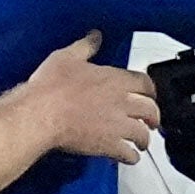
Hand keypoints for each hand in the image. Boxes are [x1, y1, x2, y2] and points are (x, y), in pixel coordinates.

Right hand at [6, 42, 165, 165]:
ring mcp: (118, 125)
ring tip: (141, 143)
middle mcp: (122, 102)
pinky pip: (128, 154)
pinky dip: (131, 157)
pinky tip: (129, 158)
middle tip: (151, 121)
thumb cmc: (51, 86)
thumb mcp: (67, 57)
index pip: (146, 83)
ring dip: (144, 139)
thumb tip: (96, 35)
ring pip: (142, 134)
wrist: (41, 114)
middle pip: (151, 110)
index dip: (150, 90)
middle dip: (153, 117)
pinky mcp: (108, 145)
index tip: (149, 95)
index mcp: (115, 79)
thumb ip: (86, 46)